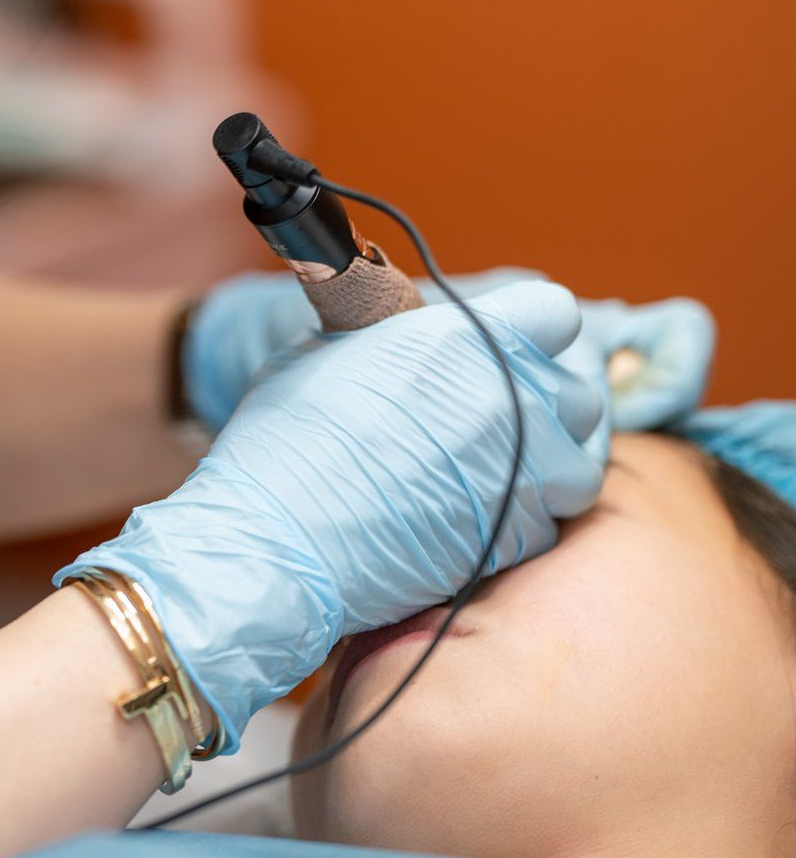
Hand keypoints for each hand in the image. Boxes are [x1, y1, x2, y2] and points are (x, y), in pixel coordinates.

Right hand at [60, 280, 603, 752]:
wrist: (277, 544)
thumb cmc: (287, 440)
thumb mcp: (332, 348)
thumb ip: (400, 330)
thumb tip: (417, 324)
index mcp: (466, 337)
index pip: (553, 313)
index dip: (532, 330)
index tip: (510, 348)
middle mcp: (508, 399)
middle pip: (579, 387)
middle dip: (550, 398)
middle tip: (506, 411)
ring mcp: (521, 472)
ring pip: (580, 460)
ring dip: (551, 462)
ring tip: (499, 467)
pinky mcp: (516, 536)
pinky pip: (551, 518)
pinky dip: (525, 516)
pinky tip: (476, 513)